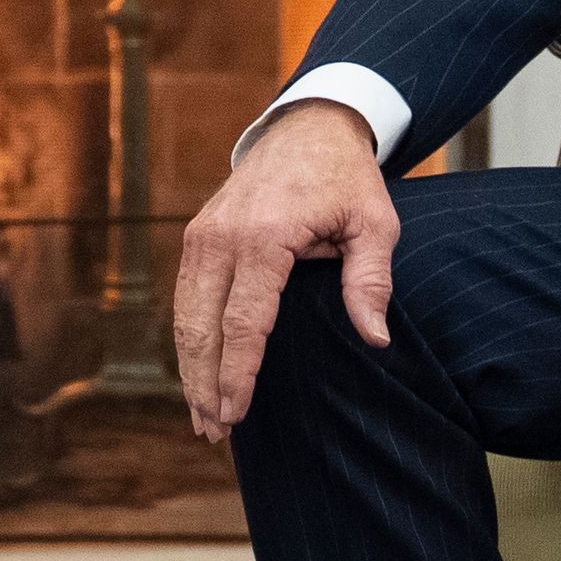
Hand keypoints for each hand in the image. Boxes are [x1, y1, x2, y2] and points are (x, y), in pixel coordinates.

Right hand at [169, 101, 397, 442]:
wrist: (308, 128)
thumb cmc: (347, 179)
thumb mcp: (374, 223)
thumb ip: (371, 281)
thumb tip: (375, 338)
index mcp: (264, 235)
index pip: (244, 321)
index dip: (237, 374)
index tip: (236, 414)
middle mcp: (222, 236)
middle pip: (202, 326)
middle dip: (204, 384)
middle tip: (214, 432)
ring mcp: (202, 234)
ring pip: (184, 315)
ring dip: (189, 368)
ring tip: (202, 416)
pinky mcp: (196, 236)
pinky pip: (185, 296)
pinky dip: (187, 339)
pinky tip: (196, 374)